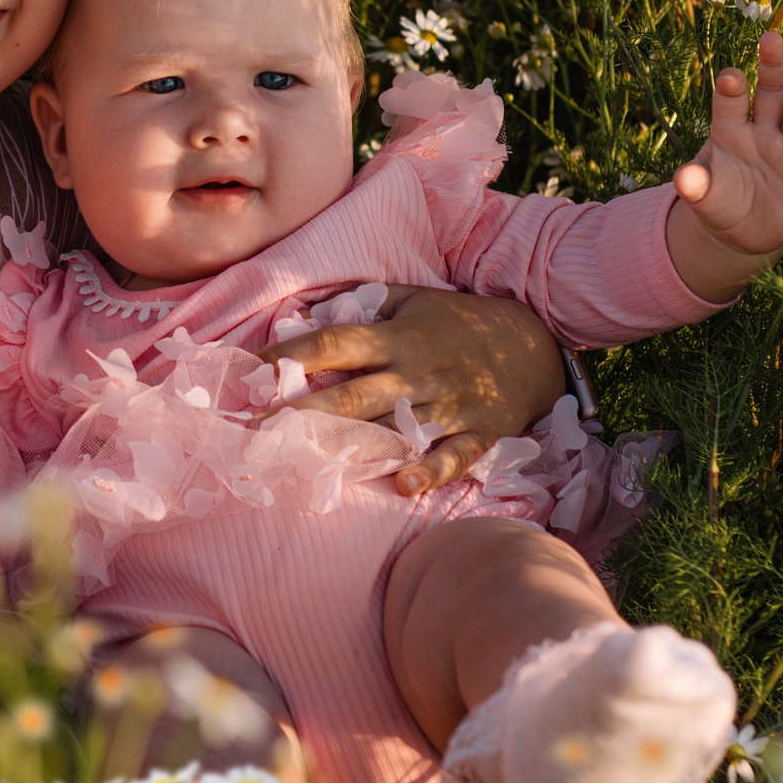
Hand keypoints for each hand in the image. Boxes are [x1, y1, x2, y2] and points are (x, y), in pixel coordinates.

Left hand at [256, 287, 566, 495]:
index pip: (332, 344)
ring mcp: (447, 406)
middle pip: (350, 396)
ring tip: (301, 464)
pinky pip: (451, 456)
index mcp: (397, 336)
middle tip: (253, 435)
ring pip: (391, 429)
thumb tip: (312, 309)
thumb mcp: (416, 298)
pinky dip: (428, 471)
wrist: (536, 345)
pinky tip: (401, 485)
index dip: (288, 356)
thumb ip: (367, 302)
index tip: (247, 372)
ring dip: (348, 448)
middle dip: (299, 415)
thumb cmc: (463, 321)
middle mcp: (415, 372)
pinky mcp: (477, 432)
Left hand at [667, 29, 782, 303]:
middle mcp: (764, 132)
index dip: (731, 90)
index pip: (730, 104)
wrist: (743, 232)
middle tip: (771, 37)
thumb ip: (695, 186)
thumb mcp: (703, 197)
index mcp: (731, 131)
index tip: (730, 75)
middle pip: (770, 94)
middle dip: (771, 68)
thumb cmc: (719, 202)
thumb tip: (682, 180)